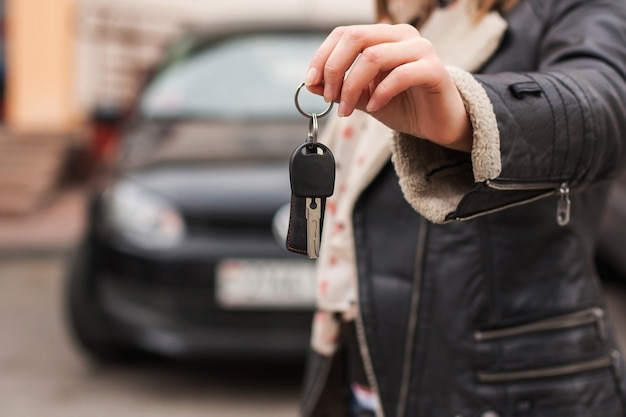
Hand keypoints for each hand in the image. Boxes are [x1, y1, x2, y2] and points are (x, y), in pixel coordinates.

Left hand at [305, 23, 471, 152]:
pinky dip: (380, 93)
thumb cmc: (404, 106)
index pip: (345, 33)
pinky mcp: (434, 69)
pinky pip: (400, 75)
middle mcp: (402, 35)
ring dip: (352, 86)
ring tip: (347, 110)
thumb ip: (340, 89)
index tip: (312, 82)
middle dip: (335, 69)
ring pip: (373, 56)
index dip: (323, 56)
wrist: (438, 125)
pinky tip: (374, 107)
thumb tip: (311, 84)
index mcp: (384, 36)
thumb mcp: (364, 98)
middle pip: (356, 38)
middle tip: (329, 97)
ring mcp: (420, 49)